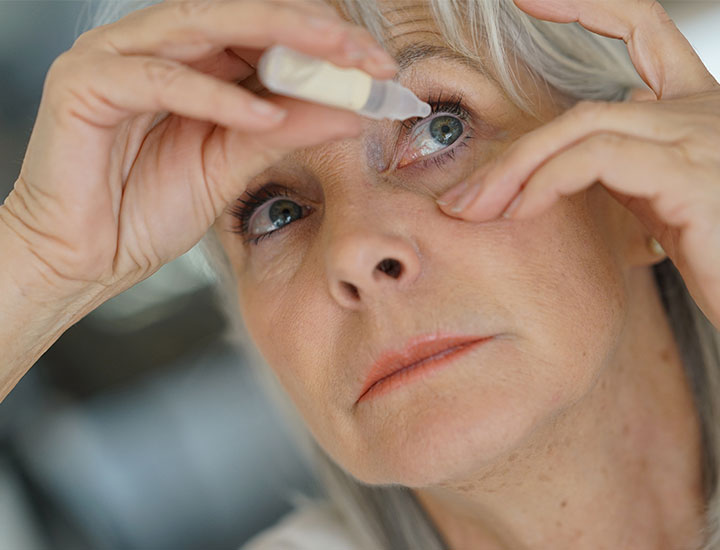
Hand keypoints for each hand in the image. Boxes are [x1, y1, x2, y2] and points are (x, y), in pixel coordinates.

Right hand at [0, 0, 397, 305]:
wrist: (85, 257)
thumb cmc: (149, 209)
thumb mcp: (236, 164)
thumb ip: (288, 131)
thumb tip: (352, 113)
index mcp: (192, 62)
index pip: (265, 33)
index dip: (324, 44)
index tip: (377, 68)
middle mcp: (155, 46)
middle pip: (242, 16)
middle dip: (312, 31)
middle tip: (366, 53)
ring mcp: (116, 56)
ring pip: (205, 26)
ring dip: (276, 39)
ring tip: (333, 60)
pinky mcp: (85, 82)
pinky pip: (161, 79)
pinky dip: (216, 96)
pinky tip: (263, 115)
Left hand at [436, 0, 719, 329]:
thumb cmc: (716, 255)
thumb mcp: (661, 199)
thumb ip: (621, 169)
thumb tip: (554, 168)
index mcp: (692, 109)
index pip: (644, 31)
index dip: (588, 7)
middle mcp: (699, 111)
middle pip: (586, 107)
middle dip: (516, 150)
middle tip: (464, 195)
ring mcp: (696, 137)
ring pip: (581, 126)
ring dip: (516, 170)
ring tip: (477, 208)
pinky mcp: (688, 173)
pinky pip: (596, 157)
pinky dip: (546, 181)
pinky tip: (520, 211)